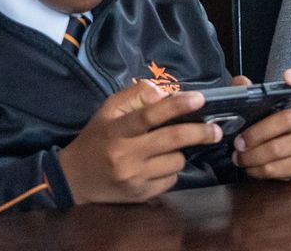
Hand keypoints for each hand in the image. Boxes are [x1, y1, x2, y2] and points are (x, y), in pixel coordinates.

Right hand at [58, 80, 221, 203]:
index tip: (200, 99)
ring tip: (167, 149)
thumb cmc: (97, 138)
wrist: (74, 179)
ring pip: (176, 161)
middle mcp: (125, 155)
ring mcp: (134, 177)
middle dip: (200, 132)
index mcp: (116, 130)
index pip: (150, 115)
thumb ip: (136, 96)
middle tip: (216, 129)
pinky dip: (170, 170)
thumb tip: (167, 95)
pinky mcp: (140, 194)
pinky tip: (157, 166)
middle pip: (173, 139)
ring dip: (180, 153)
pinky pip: (171, 179)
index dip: (177, 106)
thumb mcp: (108, 110)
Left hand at [233, 66, 290, 179]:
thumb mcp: (263, 104)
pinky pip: (276, 169)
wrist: (286, 152)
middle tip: (239, 141)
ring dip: (252, 155)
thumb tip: (240, 83)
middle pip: (287, 119)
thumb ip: (250, 90)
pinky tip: (249, 166)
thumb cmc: (271, 122)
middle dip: (257, 132)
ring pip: (278, 149)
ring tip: (238, 156)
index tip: (287, 76)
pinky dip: (257, 170)